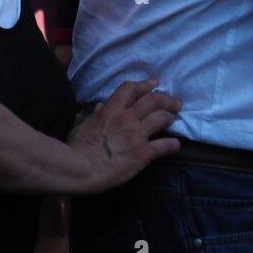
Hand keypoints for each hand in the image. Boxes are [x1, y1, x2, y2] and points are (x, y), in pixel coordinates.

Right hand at [67, 78, 180, 193]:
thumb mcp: (82, 125)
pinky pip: (163, 146)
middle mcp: (127, 118)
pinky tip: (175, 145)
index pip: (131, 89)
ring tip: (174, 118)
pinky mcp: (142, 153)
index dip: (145, 85)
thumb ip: (93, 115)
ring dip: (170, 116)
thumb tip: (100, 107)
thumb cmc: (76, 148)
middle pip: (153, 100)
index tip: (155, 84)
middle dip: (166, 99)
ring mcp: (136, 135)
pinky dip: (172, 145)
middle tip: (175, 103)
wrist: (80, 168)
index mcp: (111, 110)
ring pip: (160, 118)